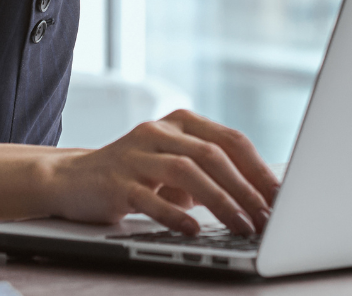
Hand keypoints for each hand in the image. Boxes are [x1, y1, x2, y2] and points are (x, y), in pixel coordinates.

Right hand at [45, 109, 281, 236]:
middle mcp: (159, 132)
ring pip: (185, 171)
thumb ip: (211, 175)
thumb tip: (260, 200)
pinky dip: (174, 214)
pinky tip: (193, 230)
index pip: (229, 140)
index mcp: (180, 123)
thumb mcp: (174, 167)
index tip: (281, 197)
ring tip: (241, 226)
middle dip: (245, 188)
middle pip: (211, 154)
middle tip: (267, 217)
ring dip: (219, 201)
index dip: (258, 169)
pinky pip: (148, 196)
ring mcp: (135, 154)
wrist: (70, 179)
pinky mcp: (115, 181)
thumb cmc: (134, 175)